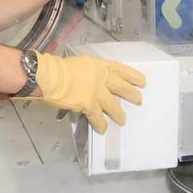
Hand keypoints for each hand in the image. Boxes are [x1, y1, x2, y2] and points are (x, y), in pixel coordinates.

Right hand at [24, 52, 145, 132]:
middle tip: (138, 100)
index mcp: (99, 65)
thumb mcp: (80, 64)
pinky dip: (101, 124)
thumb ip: (90, 72)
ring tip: (122, 120)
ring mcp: (97, 92)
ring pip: (113, 105)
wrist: (50, 76)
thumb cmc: (60, 68)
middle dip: (132, 94)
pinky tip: (103, 129)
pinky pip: (98, 118)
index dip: (133, 76)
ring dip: (118, 114)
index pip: (121, 70)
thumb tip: (90, 80)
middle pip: (122, 87)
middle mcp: (102, 78)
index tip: (142, 81)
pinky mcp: (89, 105)